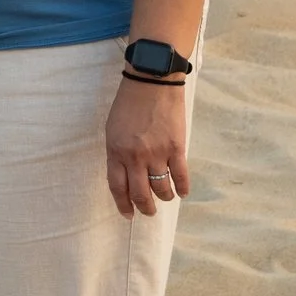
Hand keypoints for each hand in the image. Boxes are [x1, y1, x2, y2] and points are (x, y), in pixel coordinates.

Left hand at [105, 73, 190, 216]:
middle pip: (140, 194)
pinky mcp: (176, 148)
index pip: (117, 187)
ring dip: (164, 198)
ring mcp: (157, 153)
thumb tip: (126, 176)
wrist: (151, 82)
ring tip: (165, 198)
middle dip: (145, 208)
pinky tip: (182, 193)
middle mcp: (135, 156)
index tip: (128, 214)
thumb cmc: (129, 104)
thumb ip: (117, 153)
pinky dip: (182, 188)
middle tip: (148, 212)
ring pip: (161, 189)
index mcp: (115, 151)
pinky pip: (181, 176)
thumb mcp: (113, 129)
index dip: (123, 204)